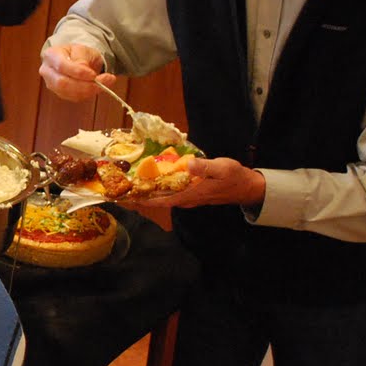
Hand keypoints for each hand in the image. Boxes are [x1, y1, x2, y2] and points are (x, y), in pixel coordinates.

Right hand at [39, 43, 114, 100]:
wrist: (76, 59)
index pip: (61, 66)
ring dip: (90, 90)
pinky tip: (98, 87)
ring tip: (106, 82)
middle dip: (85, 84)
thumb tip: (84, 71)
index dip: (77, 72)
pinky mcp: (61, 93)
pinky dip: (89, 93)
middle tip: (104, 81)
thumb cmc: (77, 53)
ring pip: (69, 93)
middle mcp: (48, 71)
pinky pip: (75, 97)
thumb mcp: (82, 49)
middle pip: (63, 83)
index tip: (93, 75)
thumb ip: (82, 59)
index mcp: (50, 55)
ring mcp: (52, 84)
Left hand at [120, 157, 265, 210]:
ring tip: (129, 185)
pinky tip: (151, 180)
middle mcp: (185, 198)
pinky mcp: (190, 192)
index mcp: (190, 194)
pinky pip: (169, 192)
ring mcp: (187, 196)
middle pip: (157, 200)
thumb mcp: (222, 168)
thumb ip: (205, 167)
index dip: (142, 199)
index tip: (125, 197)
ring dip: (146, 192)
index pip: (161, 200)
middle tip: (119, 190)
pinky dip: (158, 188)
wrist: (246, 187)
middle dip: (139, 196)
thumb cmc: (234, 177)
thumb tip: (189, 165)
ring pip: (162, 196)